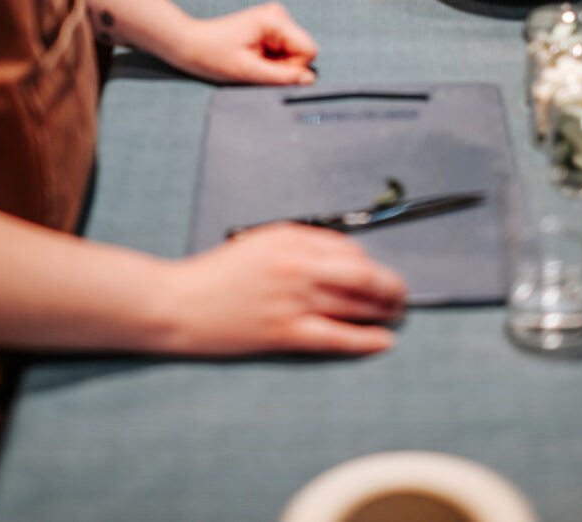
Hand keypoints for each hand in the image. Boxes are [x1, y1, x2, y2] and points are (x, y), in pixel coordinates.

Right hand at [165, 224, 405, 355]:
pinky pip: (337, 337)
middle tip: (401, 296)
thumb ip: (303, 243)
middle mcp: (297, 266)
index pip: (350, 250)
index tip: (379, 275)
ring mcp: (293, 301)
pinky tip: (382, 341)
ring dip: (384, 313)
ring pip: (356, 307)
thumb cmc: (218, 274)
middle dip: (391, 288)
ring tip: (395, 316)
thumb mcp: (261, 241)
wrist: (179, 303)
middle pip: (364, 277)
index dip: (373, 265)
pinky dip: (366, 340)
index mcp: (291, 239)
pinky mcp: (285, 333)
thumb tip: (346, 256)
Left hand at [176, 1, 317, 83]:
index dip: (292, 68)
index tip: (267, 69)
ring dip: (275, 64)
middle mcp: (278, 15)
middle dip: (282, 66)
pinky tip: (252, 56)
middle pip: (301, 51)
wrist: (191, 45)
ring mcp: (275, 20)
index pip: (308, 50)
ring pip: (293, 53)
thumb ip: (283, 77)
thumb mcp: (249, 71)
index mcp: (276, 19)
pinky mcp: (269, 28)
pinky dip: (270, 60)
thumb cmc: (212, 54)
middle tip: (256, 65)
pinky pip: (283, 51)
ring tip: (251, 60)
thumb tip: (309, 79)